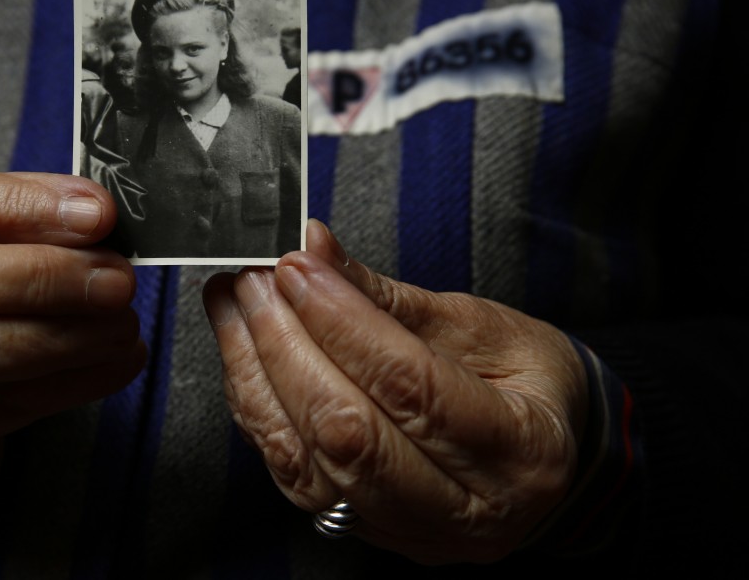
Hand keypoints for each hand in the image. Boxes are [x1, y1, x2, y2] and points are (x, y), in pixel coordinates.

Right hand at [0, 167, 144, 506]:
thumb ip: (12, 215)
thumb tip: (94, 210)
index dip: (23, 207)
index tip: (96, 214)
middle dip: (42, 276)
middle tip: (115, 278)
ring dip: (61, 334)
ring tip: (123, 322)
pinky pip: (3, 406)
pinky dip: (74, 380)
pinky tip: (119, 360)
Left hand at [202, 220, 586, 563]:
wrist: (548, 454)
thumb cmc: (525, 381)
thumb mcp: (479, 326)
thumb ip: (387, 297)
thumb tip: (313, 248)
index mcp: (522, 450)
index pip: (411, 387)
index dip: (343, 323)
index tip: (296, 268)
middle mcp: (467, 509)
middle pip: (350, 433)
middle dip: (287, 344)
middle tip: (254, 279)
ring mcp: (410, 531)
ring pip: (308, 462)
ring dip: (256, 374)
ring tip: (233, 305)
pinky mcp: (364, 529)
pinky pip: (292, 474)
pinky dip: (259, 409)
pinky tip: (241, 354)